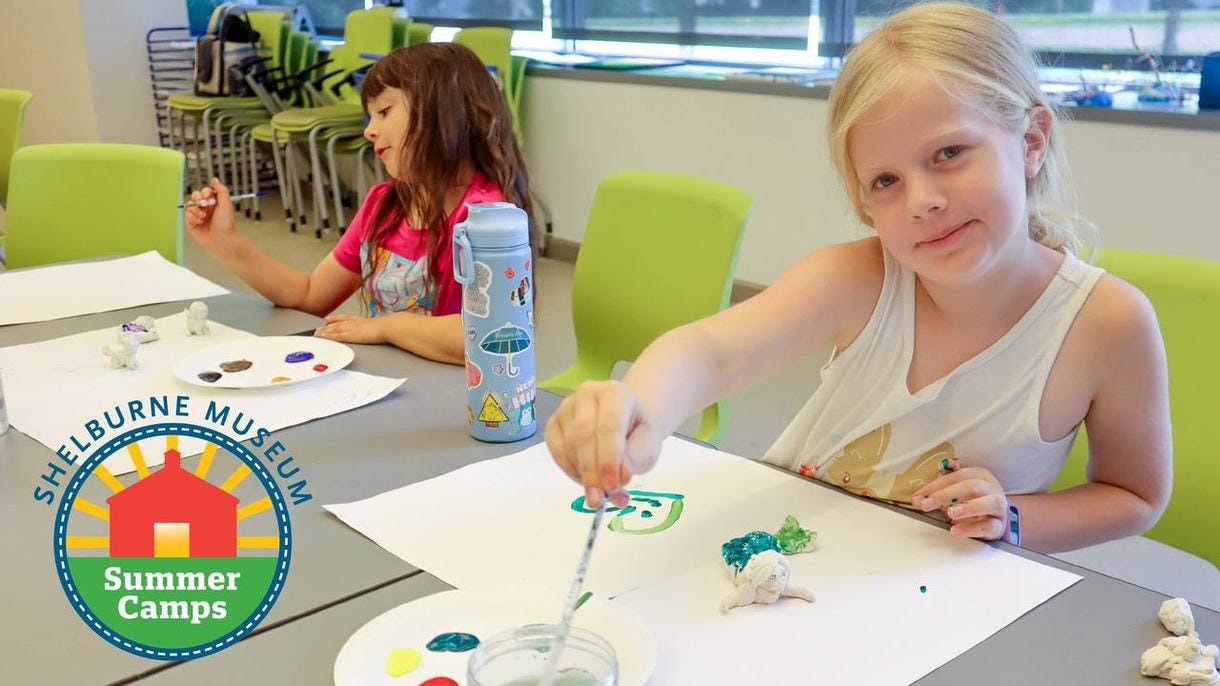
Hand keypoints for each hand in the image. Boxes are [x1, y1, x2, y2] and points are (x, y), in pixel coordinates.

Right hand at [185, 178, 236, 255]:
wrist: (222, 240)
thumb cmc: (226, 224)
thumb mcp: (226, 204)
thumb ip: (221, 190)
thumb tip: (214, 179)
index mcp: (214, 203)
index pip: (205, 191)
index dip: (205, 193)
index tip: (208, 197)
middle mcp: (206, 208)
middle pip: (195, 196)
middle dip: (198, 199)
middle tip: (203, 205)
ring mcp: (198, 215)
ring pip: (190, 205)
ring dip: (196, 210)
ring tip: (203, 217)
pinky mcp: (192, 223)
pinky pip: (186, 215)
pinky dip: (192, 217)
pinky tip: (199, 222)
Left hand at [314, 313, 387, 343]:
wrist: (388, 327)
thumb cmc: (389, 327)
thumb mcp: (382, 326)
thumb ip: (378, 328)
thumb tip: (381, 330)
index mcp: (362, 320)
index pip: (346, 318)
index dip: (336, 318)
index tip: (329, 318)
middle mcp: (354, 323)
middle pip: (337, 323)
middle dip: (327, 326)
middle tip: (318, 329)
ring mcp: (351, 328)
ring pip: (334, 329)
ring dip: (324, 331)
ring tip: (316, 333)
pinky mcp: (350, 335)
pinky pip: (335, 336)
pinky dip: (327, 336)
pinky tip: (322, 337)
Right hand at [545, 380, 663, 508]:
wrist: (625, 424)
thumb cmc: (636, 434)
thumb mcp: (646, 447)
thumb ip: (634, 461)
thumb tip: (619, 477)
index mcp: (615, 393)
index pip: (609, 427)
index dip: (609, 460)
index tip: (612, 488)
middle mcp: (587, 394)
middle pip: (583, 436)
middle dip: (592, 473)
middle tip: (600, 500)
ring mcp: (566, 406)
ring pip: (568, 445)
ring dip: (582, 474)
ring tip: (599, 491)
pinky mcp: (553, 422)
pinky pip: (556, 450)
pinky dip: (569, 470)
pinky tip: (585, 478)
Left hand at [911, 466, 1008, 540]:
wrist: (996, 517)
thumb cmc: (975, 500)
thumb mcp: (959, 488)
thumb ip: (947, 482)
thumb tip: (936, 473)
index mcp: (979, 475)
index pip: (955, 477)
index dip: (934, 486)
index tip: (918, 497)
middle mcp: (991, 488)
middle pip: (971, 486)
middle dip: (945, 495)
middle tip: (927, 504)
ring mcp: (998, 507)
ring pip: (989, 503)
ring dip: (968, 508)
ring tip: (951, 513)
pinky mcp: (999, 526)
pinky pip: (989, 526)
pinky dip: (971, 529)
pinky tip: (956, 531)